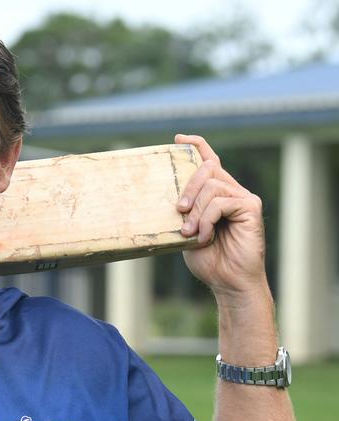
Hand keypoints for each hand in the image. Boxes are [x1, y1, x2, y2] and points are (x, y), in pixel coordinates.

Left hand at [175, 134, 268, 299]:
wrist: (228, 281)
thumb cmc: (208, 259)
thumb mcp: (187, 232)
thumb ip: (184, 213)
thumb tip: (170, 201)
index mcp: (216, 194)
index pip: (209, 161)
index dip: (197, 146)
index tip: (179, 139)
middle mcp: (232, 191)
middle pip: (207, 168)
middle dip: (187, 186)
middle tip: (179, 211)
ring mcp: (243, 197)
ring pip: (211, 186)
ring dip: (195, 211)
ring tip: (190, 233)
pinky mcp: (251, 207)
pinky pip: (221, 202)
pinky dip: (206, 220)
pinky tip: (204, 237)